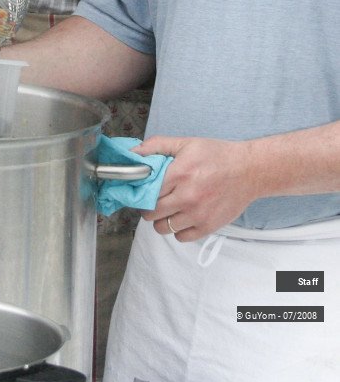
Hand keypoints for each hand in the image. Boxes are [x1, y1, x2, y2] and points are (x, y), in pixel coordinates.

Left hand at [134, 135, 259, 240]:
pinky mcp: (208, 227)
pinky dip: (178, 229)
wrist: (249, 170)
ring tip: (168, 209)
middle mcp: (187, 197)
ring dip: (161, 220)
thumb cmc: (216, 155)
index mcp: (179, 174)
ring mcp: (198, 215)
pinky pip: (181, 237)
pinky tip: (182, 216)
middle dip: (148, 207)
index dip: (141, 192)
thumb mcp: (185, 143)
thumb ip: (156, 146)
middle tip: (154, 200)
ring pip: (163, 228)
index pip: (146, 192)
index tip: (142, 190)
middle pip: (151, 213)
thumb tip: (133, 154)